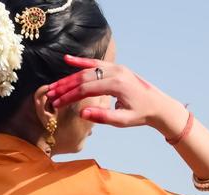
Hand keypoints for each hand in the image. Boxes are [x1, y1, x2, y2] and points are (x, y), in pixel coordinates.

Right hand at [48, 55, 177, 130]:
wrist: (158, 105)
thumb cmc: (141, 114)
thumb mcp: (123, 120)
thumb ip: (102, 117)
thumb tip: (81, 113)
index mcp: (116, 84)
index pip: (86, 89)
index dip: (69, 96)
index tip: (57, 104)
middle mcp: (115, 72)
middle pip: (83, 77)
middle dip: (65, 87)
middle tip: (50, 95)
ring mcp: (116, 68)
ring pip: (87, 70)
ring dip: (69, 77)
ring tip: (55, 86)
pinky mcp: (116, 68)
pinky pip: (96, 63)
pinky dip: (81, 62)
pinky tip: (67, 59)